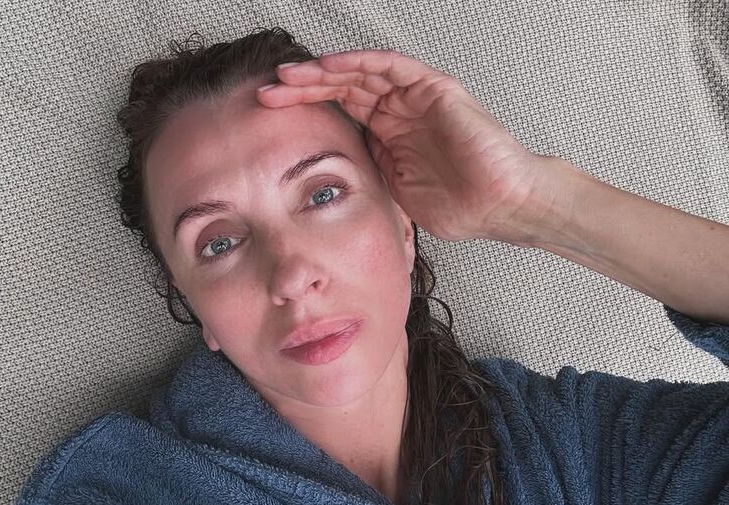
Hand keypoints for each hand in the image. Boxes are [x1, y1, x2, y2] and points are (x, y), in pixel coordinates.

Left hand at [256, 49, 581, 243]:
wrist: (500, 207)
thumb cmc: (459, 206)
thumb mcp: (393, 191)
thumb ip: (366, 172)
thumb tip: (327, 174)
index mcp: (387, 134)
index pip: (337, 111)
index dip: (303, 109)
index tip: (267, 115)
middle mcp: (397, 110)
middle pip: (341, 88)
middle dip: (302, 88)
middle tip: (266, 91)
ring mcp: (414, 97)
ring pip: (359, 72)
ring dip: (321, 72)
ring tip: (287, 75)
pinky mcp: (433, 88)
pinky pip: (390, 67)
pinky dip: (358, 63)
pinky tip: (328, 66)